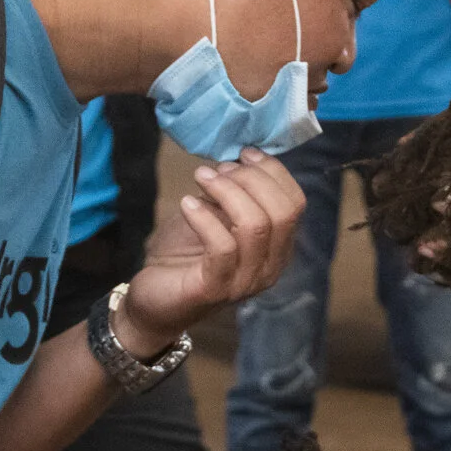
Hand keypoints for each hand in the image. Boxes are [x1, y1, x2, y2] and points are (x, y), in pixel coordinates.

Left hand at [122, 151, 305, 349]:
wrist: (154, 297)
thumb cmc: (186, 253)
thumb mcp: (215, 215)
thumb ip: (233, 194)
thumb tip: (238, 159)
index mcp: (278, 247)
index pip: (295, 203)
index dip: (273, 172)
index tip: (243, 153)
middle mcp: (270, 267)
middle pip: (283, 213)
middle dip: (251, 179)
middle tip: (218, 169)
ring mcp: (246, 282)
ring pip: (255, 226)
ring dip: (227, 192)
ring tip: (201, 178)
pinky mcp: (216, 290)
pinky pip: (222, 246)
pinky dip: (205, 217)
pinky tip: (187, 203)